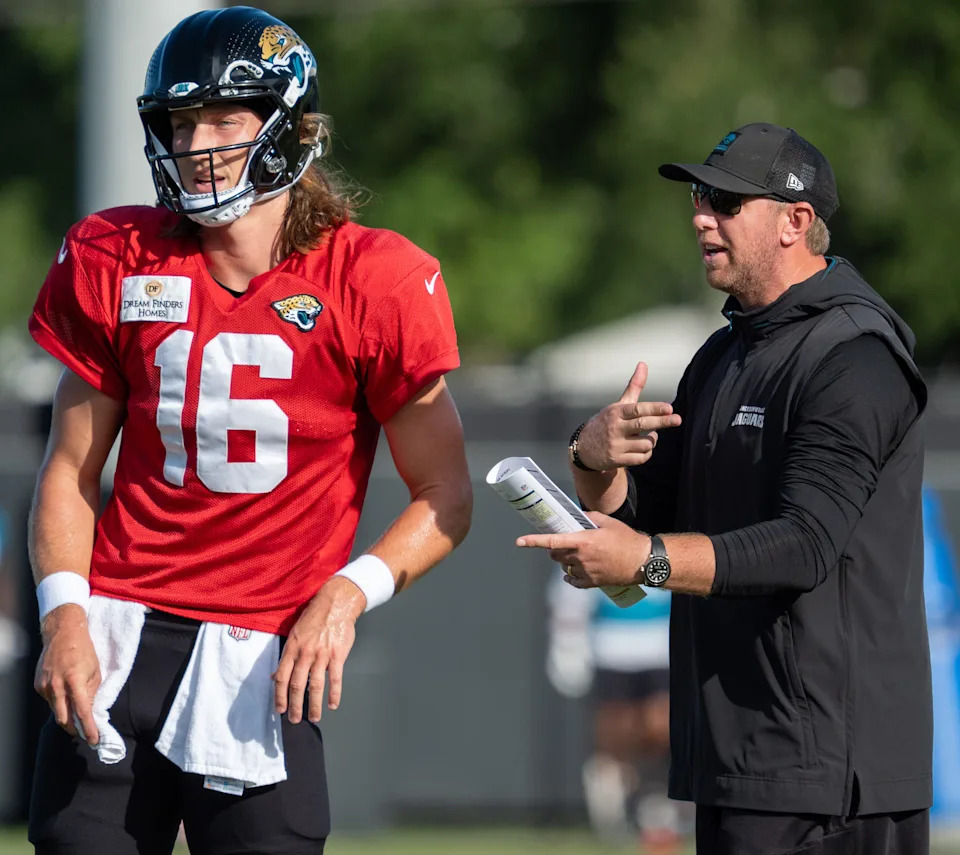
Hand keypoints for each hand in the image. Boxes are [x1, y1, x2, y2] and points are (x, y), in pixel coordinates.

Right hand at [34, 604, 100, 745]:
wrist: (63, 634)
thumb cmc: (84, 651)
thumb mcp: (95, 671)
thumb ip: (92, 693)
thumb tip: (90, 711)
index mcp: (74, 681)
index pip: (82, 712)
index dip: (88, 728)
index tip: (93, 740)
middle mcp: (57, 686)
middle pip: (64, 719)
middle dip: (74, 729)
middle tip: (84, 732)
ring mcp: (45, 686)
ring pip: (56, 711)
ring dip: (66, 716)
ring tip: (76, 717)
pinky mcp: (38, 685)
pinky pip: (50, 701)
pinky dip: (58, 703)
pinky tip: (65, 696)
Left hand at [273, 576, 364, 723]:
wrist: (336, 604)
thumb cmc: (314, 617)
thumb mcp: (294, 633)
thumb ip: (286, 656)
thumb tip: (273, 676)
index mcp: (292, 648)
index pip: (281, 677)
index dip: (279, 696)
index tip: (279, 709)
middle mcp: (305, 653)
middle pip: (296, 685)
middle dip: (294, 706)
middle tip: (294, 720)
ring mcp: (322, 655)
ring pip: (315, 685)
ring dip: (314, 705)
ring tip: (314, 718)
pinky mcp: (337, 655)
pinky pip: (335, 679)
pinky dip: (334, 694)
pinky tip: (333, 704)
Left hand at [517, 513, 650, 588]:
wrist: (642, 561)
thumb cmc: (626, 540)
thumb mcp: (608, 522)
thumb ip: (590, 517)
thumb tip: (579, 515)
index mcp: (583, 541)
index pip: (552, 542)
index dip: (534, 542)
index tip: (519, 542)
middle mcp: (581, 558)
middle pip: (556, 555)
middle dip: (555, 549)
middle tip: (565, 544)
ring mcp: (586, 572)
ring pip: (565, 567)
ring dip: (566, 561)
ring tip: (580, 556)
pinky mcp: (592, 583)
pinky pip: (573, 581)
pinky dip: (571, 577)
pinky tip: (574, 573)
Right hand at [576, 362, 680, 470]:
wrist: (584, 448)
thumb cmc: (606, 423)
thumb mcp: (618, 405)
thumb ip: (634, 387)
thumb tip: (643, 364)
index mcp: (616, 412)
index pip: (637, 409)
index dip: (653, 408)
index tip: (669, 408)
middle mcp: (615, 428)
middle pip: (642, 425)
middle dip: (662, 422)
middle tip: (677, 419)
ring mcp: (615, 445)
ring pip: (645, 443)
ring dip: (653, 440)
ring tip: (650, 435)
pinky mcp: (617, 460)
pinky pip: (641, 458)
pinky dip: (647, 453)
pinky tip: (643, 448)